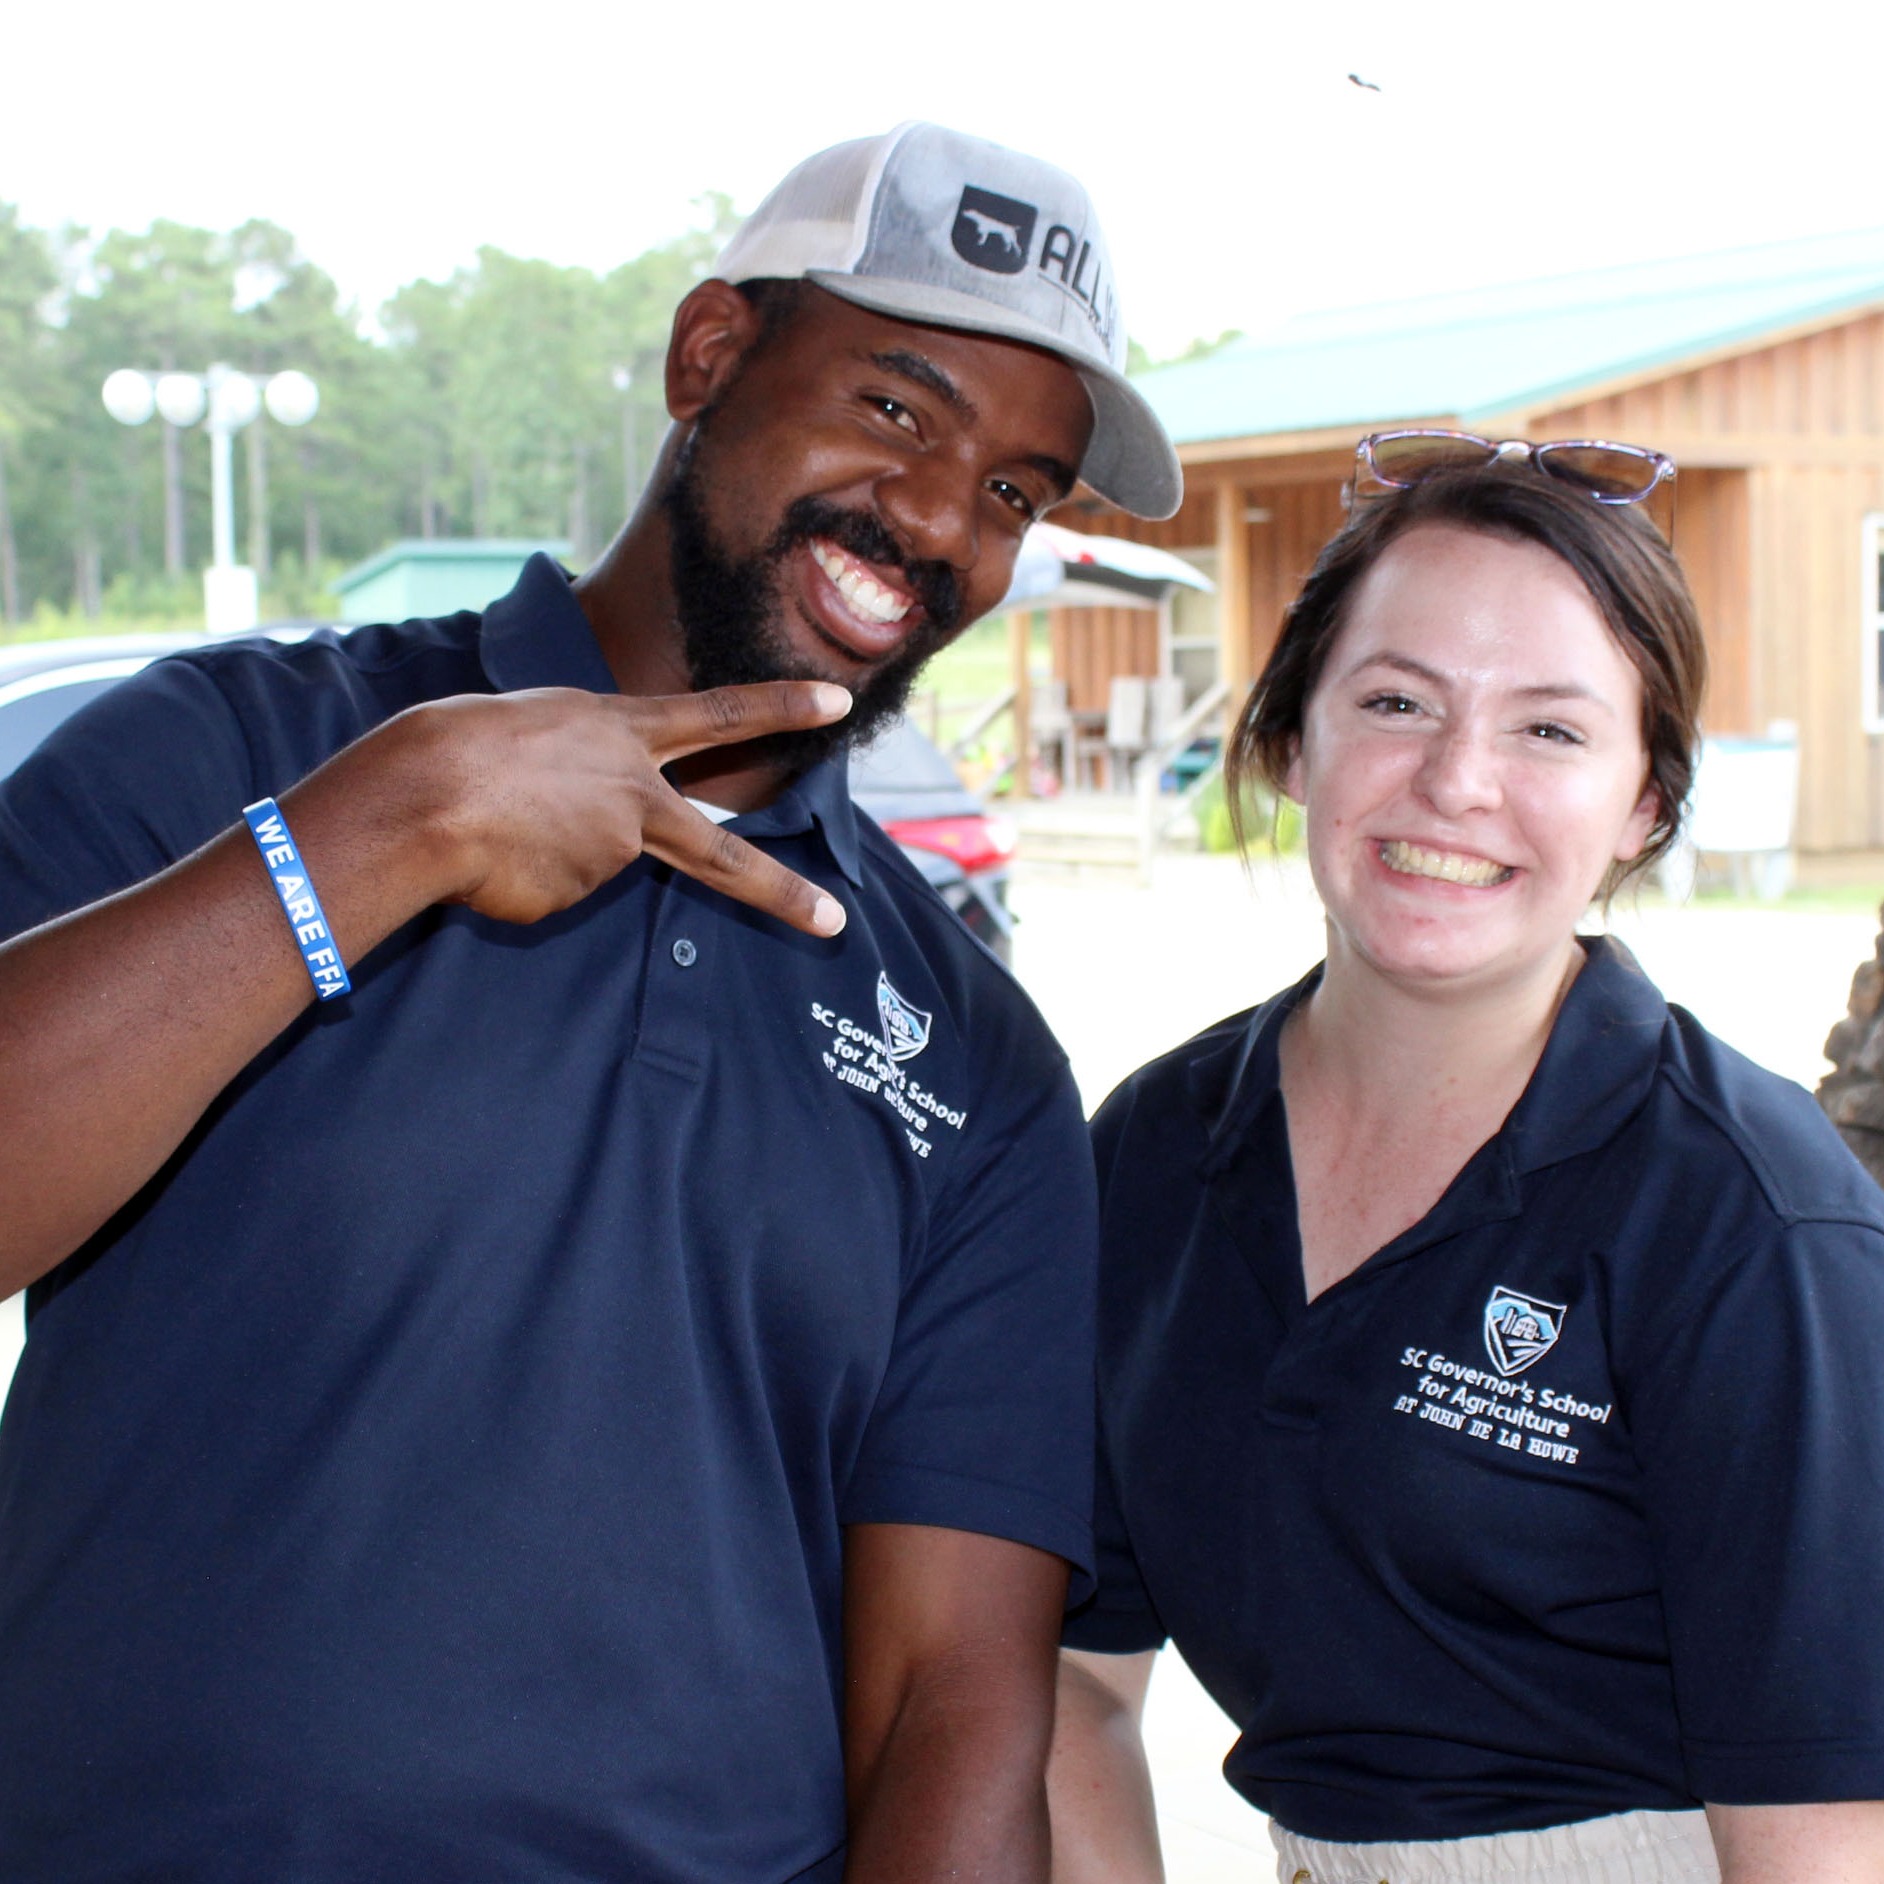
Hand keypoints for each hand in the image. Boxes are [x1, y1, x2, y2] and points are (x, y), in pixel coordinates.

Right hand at [365, 680, 854, 936]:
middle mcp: (632, 791)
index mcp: (620, 728)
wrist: (424, 795)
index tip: (838, 703)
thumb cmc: (454, 746)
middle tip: (834, 920)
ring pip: (590, 861)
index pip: (720, 713)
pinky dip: (522, 879)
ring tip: (491, 824)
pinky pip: (554, 888)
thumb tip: (578, 815)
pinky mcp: (580, 892)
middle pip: (722, 854)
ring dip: (545, 852)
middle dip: (782, 892)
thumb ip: (575, 760)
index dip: (782, 708)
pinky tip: (491, 856)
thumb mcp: (529, 724)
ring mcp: (612, 849)